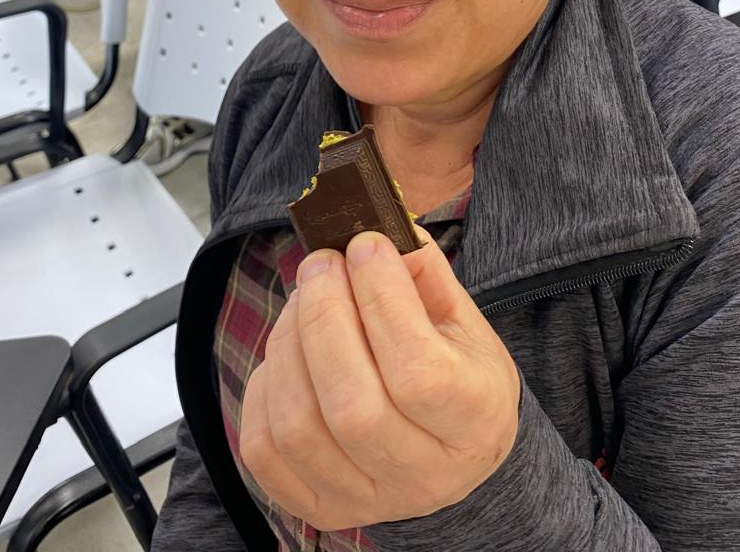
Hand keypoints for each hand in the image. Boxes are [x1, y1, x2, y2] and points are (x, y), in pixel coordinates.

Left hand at [240, 227, 520, 530]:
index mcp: (475, 423)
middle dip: (325, 314)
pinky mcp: (317, 506)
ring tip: (304, 299)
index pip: (420, 373)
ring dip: (290, 341)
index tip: (364, 246)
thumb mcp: (464, 323)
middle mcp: (423, 475)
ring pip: (300, 425)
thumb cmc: (458, 377)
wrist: (452, 456)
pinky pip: (264, 448)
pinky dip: (265, 385)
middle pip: (352, 405)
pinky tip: (290, 351)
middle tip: (321, 262)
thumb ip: (426, 275)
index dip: (383, 301)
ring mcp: (365, 498)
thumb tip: (378, 232)